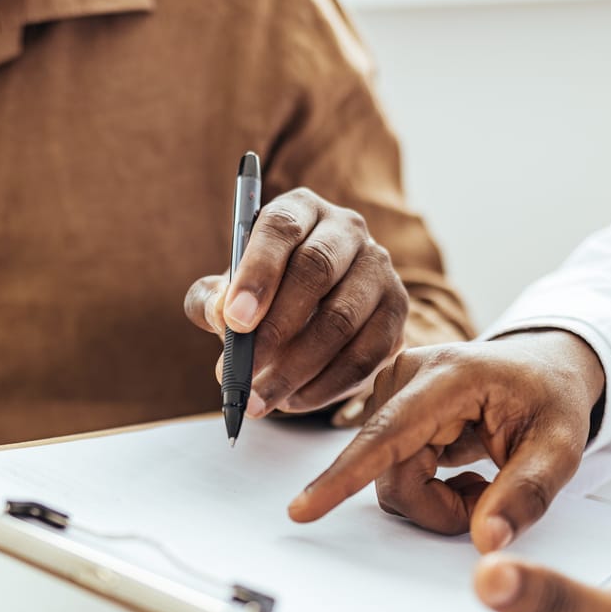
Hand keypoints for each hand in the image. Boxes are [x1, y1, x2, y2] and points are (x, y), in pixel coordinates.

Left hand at [184, 188, 408, 417]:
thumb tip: (225, 315)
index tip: (236, 321)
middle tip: (244, 371)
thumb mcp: (229, 291)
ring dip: (297, 367)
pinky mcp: (396, 312)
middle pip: (317, 270)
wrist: (316, 312)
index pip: (281, 228)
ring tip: (261, 398)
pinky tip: (293, 401)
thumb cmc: (264, 296)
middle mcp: (347, 230)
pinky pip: (366, 355)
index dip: (257, 273)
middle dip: (276, 327)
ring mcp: (379, 270)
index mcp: (300, 210)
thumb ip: (214, 300)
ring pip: (342, 319)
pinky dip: (325, 386)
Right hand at [288, 330, 605, 550]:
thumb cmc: (551, 399)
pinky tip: (459, 470)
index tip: (303, 508)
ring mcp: (391, 392)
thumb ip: (527, 493)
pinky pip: (391, 474)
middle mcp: (406, 376)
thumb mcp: (562, 447)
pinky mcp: (386, 410)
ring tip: (479, 480)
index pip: (388, 434)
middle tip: (489, 498)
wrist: (542, 368)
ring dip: (434, 499)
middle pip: (391, 474)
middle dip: (437, 506)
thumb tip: (488, 543)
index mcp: (450, 376)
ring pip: (389, 481)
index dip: (345, 476)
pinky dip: (428, 488)